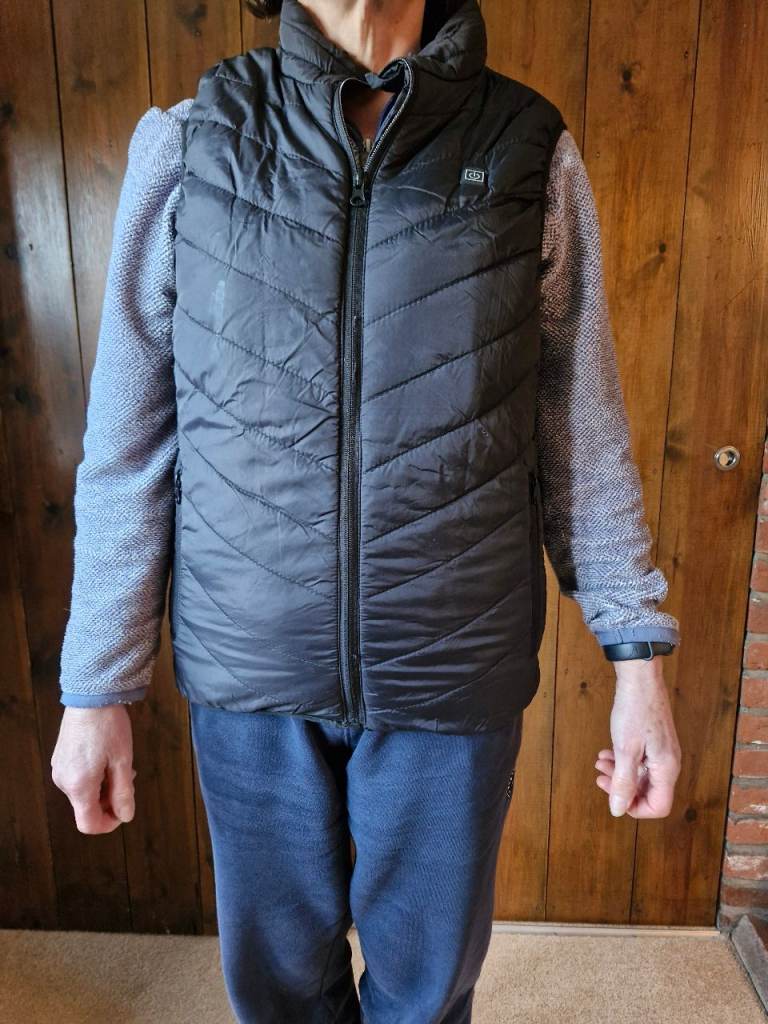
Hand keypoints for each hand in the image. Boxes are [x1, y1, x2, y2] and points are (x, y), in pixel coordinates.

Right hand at [51, 705, 136, 833]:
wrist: (90, 697)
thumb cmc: (109, 728)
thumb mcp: (122, 761)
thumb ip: (123, 792)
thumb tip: (126, 816)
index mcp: (79, 786)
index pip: (88, 824)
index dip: (108, 824)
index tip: (124, 810)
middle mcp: (64, 782)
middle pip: (87, 807)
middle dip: (110, 800)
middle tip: (129, 779)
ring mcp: (59, 769)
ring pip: (83, 793)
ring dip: (104, 787)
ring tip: (120, 765)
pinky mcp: (60, 759)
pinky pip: (78, 779)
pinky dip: (94, 777)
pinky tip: (106, 759)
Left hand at [594, 657, 681, 817]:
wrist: (640, 679)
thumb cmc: (635, 710)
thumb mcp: (625, 749)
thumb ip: (623, 781)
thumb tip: (618, 809)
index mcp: (666, 768)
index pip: (659, 807)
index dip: (636, 809)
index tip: (614, 797)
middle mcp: (669, 763)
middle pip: (649, 792)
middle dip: (623, 789)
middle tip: (599, 777)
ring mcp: (663, 752)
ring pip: (642, 776)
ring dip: (620, 774)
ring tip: (600, 762)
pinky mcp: (656, 742)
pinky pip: (642, 762)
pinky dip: (624, 761)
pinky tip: (608, 753)